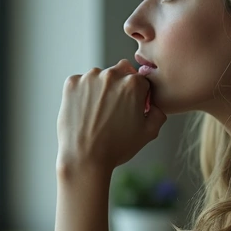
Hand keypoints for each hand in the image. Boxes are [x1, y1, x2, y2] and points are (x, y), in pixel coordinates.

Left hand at [57, 59, 167, 174]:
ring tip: (98, 113)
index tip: (131, 108)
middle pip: (121, 72)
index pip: (141, 80)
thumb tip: (154, 105)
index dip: (139, 96)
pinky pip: (81, 82)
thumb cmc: (117, 147)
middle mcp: (111, 75)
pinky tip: (85, 111)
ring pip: (100, 76)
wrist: (84, 158)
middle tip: (114, 109)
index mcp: (133, 83)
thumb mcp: (148, 133)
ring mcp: (89, 77)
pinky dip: (83, 92)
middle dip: (121, 86)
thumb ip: (158, 113)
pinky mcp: (71, 83)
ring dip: (101, 87)